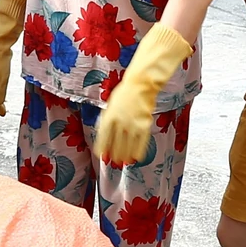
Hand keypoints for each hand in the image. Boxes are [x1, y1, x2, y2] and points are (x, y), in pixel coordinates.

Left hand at [93, 27, 191, 164]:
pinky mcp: (144, 125)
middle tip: (113, 162)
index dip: (102, 148)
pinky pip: (141, 142)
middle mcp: (120, 122)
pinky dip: (138, 151)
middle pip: (116, 143)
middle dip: (114, 154)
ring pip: (128, 145)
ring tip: (123, 162)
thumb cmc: (125, 93)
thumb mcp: (111, 105)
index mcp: (109, 116)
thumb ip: (108, 119)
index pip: (103, 137)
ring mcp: (132, 124)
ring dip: (125, 155)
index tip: (101, 156)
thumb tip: (105, 135)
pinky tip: (136, 158)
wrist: (141, 84)